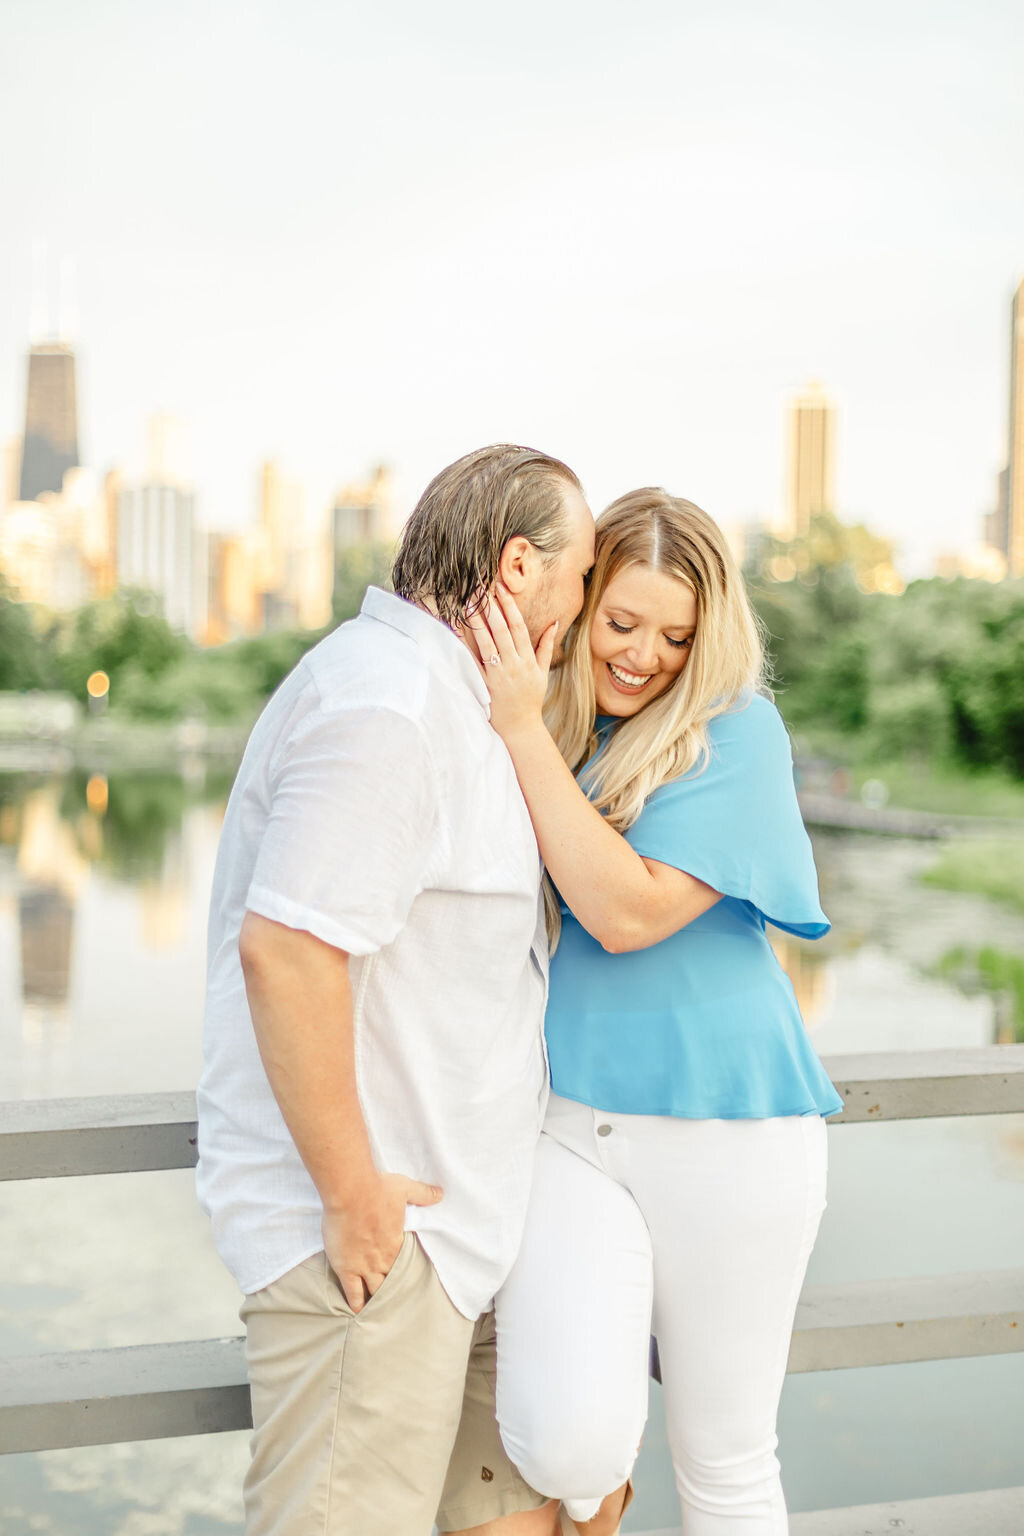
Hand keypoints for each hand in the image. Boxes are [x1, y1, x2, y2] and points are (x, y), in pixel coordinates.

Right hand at [322, 1171, 442, 1312]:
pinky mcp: (346, 1268)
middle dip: (394, 1292)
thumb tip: (440, 1193)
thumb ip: (423, 1194)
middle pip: (392, 1284)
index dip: (407, 1275)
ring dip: (377, 1301)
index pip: (406, 1267)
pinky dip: (356, 1304)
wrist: (350, 1191)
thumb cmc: (377, 1188)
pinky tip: (358, 1313)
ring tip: (379, 1311)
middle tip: (396, 1302)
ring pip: (374, 1292)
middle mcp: (383, 1260)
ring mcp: (364, 1266)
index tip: (408, 1281)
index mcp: (397, 1244)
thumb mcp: (406, 1188)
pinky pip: (352, 1293)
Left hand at [466, 585, 557, 742]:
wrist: (520, 727)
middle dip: (490, 607)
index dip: (509, 606)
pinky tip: (456, 631)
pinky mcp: (484, 685)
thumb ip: (546, 646)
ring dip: (477, 621)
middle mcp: (513, 664)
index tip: (501, 589)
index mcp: (527, 659)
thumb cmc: (531, 699)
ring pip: (486, 643)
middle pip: (501, 630)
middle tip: (480, 587)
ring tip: (468, 603)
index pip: (518, 626)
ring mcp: (498, 675)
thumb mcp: (543, 672)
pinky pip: (472, 662)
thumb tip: (555, 623)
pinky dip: (464, 647)